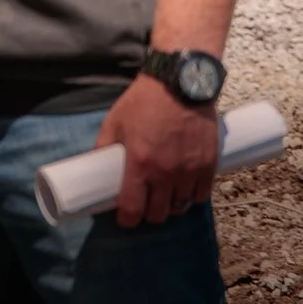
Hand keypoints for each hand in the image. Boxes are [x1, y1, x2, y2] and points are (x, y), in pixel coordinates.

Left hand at [96, 74, 218, 226]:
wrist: (179, 83)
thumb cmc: (143, 102)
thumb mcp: (114, 122)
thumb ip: (104, 147)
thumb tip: (93, 166)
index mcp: (139, 164)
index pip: (133, 209)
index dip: (127, 220)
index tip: (125, 219)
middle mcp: (165, 173)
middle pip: (158, 214)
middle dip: (149, 214)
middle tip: (145, 206)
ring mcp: (189, 170)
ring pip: (181, 207)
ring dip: (171, 206)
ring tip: (164, 198)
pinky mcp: (208, 164)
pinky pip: (201, 195)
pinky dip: (192, 197)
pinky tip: (185, 190)